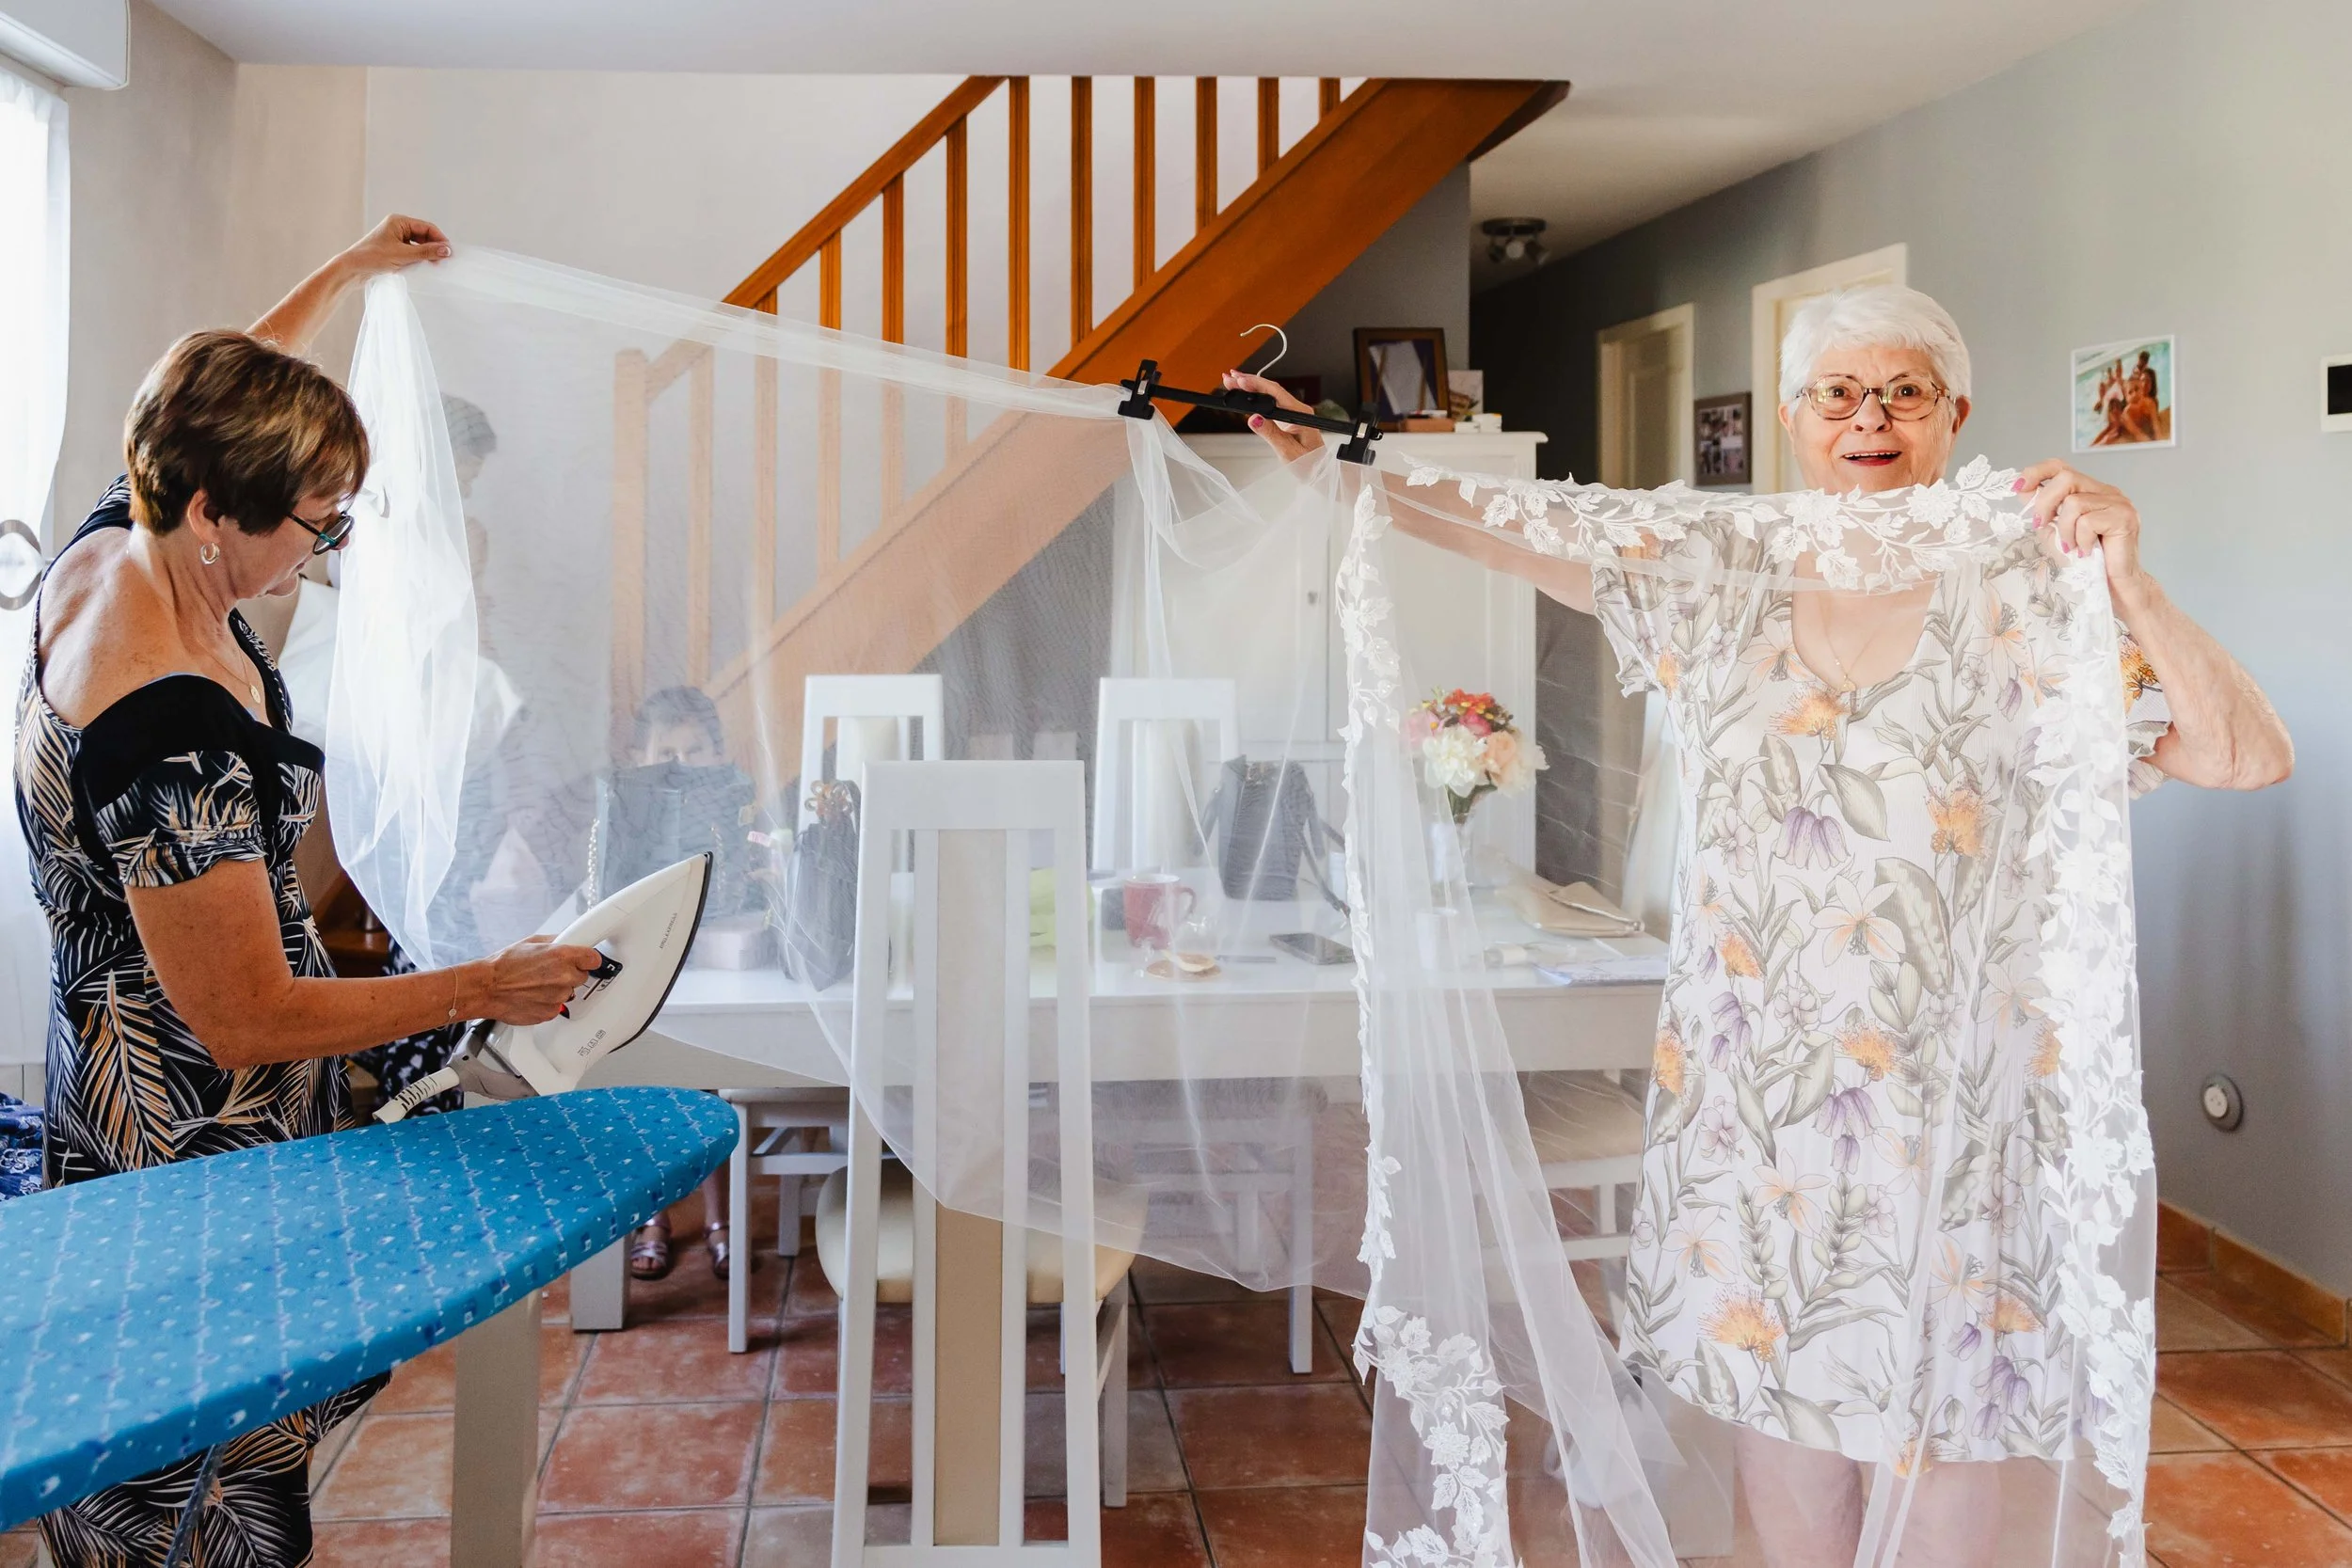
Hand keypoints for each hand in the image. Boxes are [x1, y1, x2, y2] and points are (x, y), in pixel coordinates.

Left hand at [338, 214, 451, 280]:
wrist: (352, 269)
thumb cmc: (373, 258)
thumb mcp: (403, 255)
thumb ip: (426, 252)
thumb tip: (447, 250)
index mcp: (398, 221)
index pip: (426, 227)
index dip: (440, 239)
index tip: (449, 252)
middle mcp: (397, 227)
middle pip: (423, 235)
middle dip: (434, 247)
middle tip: (443, 261)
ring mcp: (395, 238)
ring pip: (418, 244)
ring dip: (426, 254)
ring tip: (434, 265)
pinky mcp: (393, 249)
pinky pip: (412, 251)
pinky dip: (418, 258)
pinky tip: (422, 267)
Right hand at [473, 937, 605, 1025]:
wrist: (486, 988)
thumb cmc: (503, 965)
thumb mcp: (532, 942)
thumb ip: (556, 941)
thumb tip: (568, 939)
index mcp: (562, 956)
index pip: (594, 959)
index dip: (588, 959)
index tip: (585, 960)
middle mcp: (564, 977)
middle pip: (582, 976)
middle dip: (570, 973)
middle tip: (550, 971)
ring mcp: (558, 997)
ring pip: (569, 992)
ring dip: (558, 988)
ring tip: (536, 983)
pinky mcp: (550, 1012)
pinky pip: (557, 1006)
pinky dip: (548, 1002)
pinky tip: (533, 994)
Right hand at [1225, 370, 1321, 462]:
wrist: (1319, 472)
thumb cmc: (1308, 464)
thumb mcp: (1288, 451)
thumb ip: (1271, 433)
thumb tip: (1253, 418)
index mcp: (1300, 413)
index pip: (1275, 393)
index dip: (1256, 385)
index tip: (1240, 382)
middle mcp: (1297, 409)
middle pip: (1271, 390)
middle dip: (1249, 382)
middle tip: (1229, 378)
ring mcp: (1292, 412)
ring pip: (1270, 395)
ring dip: (1251, 387)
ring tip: (1232, 383)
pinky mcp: (1287, 418)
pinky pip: (1271, 403)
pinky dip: (1256, 397)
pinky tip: (1245, 394)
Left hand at [2013, 460, 2150, 602]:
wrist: (2112, 586)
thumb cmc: (2085, 561)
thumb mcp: (2055, 532)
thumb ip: (2044, 511)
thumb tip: (2023, 489)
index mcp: (2090, 490)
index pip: (2062, 467)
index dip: (2037, 472)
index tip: (2018, 486)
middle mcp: (2106, 491)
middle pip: (2066, 477)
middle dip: (2045, 503)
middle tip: (2040, 525)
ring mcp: (2118, 502)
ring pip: (2074, 502)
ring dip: (2064, 530)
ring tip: (2072, 547)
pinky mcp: (2124, 517)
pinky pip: (2088, 522)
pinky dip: (2080, 540)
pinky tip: (2087, 551)